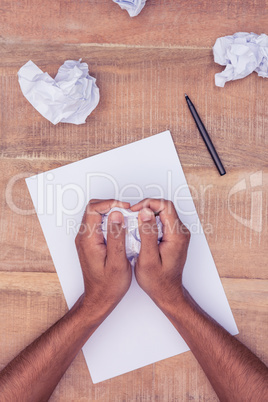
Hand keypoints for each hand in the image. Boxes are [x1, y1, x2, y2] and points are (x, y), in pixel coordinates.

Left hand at [75, 199, 131, 317]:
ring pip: (96, 215)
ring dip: (112, 213)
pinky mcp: (91, 244)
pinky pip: (99, 224)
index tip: (126, 209)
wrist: (99, 299)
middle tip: (128, 212)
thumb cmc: (109, 286)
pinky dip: (111, 222)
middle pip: (94, 208)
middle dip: (112, 206)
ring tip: (127, 220)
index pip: (94, 208)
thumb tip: (116, 215)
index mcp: (88, 240)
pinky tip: (122, 229)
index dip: (111, 203)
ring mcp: (86, 240)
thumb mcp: (117, 262)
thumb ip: (116, 236)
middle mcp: (83, 238)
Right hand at [131, 199, 189, 309]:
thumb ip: (147, 234)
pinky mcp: (174, 237)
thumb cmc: (158, 281)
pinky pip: (163, 222)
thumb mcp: (147, 258)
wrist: (167, 292)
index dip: (148, 203)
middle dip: (146, 208)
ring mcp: (179, 234)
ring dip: (148, 215)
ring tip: (135, 225)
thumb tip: (145, 212)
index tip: (135, 211)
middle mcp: (181, 233)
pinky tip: (141, 232)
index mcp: (176, 236)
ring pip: (163, 213)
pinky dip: (150, 222)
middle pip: (165, 207)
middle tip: (132, 216)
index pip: (165, 206)